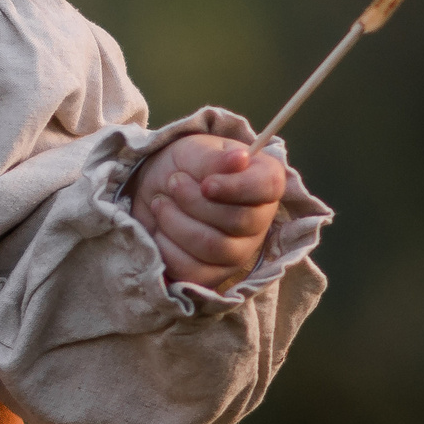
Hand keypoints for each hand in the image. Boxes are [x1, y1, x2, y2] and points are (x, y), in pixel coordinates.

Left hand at [127, 133, 286, 289]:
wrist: (155, 190)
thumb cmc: (183, 166)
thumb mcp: (194, 150)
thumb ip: (214, 158)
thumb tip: (239, 158)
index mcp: (263, 181)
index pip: (268, 188)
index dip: (236, 187)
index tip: (206, 183)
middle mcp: (259, 220)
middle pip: (238, 221)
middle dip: (194, 201)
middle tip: (173, 182)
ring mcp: (239, 251)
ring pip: (213, 246)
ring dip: (176, 222)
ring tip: (160, 203)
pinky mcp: (213, 273)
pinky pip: (193, 270)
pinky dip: (167, 247)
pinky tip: (159, 229)